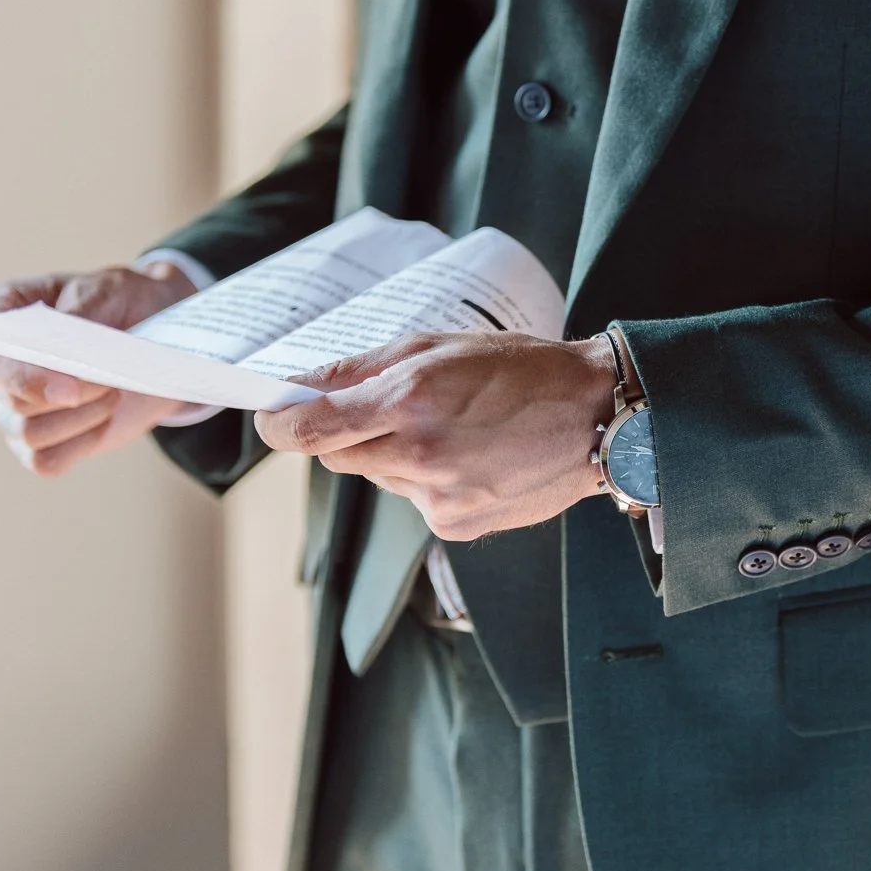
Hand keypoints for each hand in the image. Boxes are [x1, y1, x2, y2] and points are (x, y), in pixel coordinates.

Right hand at [0, 261, 196, 476]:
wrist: (154, 334)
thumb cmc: (120, 302)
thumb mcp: (105, 293)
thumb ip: (77, 320)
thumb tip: (60, 365)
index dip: (18, 375)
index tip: (70, 387)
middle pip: (10, 400)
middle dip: (70, 394)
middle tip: (111, 377)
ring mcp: (12, 407)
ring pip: (29, 434)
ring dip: (82, 417)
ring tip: (113, 390)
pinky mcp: (39, 442)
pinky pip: (46, 461)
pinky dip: (83, 442)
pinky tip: (106, 418)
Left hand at [253, 332, 615, 539]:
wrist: (596, 417)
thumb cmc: (521, 369)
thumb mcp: (437, 345)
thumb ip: (361, 369)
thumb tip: (301, 387)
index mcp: (410, 400)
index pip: (308, 429)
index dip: (280, 423)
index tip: (274, 415)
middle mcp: (419, 455)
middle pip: (336, 456)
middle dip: (347, 432)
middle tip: (390, 407)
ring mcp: (438, 497)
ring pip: (377, 478)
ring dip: (393, 455)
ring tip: (451, 429)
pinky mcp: (456, 526)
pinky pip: (413, 500)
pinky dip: (427, 480)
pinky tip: (471, 458)